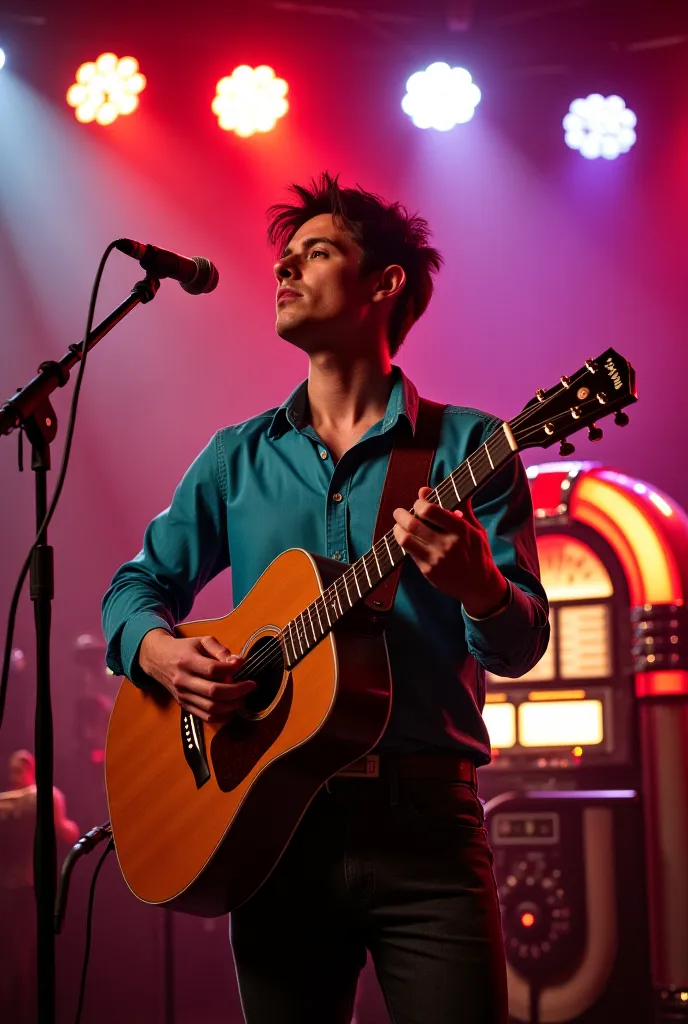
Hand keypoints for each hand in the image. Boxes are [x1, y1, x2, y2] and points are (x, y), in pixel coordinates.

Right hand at [138, 629, 255, 722]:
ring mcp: (183, 696)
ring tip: (243, 697)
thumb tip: (239, 662)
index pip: (212, 670)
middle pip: (214, 692)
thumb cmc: (184, 649)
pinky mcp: (184, 705)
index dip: (231, 669)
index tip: (242, 665)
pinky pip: (206, 717)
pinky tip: (232, 707)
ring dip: (232, 705)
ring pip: (211, 708)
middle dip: (237, 691)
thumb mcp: (201, 641)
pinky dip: (222, 716)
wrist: (158, 659)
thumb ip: (220, 650)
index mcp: (187, 661)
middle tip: (250, 686)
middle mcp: (183, 681)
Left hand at [392, 487, 508, 617]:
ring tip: (398, 526)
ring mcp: (436, 559)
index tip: (419, 502)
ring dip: (398, 530)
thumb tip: (434, 490)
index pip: (431, 511)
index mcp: (461, 530)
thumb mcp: (474, 528)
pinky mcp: (428, 572)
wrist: (479, 585)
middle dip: (401, 515)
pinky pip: (409, 553)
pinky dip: (404, 543)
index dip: (419, 503)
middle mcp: (448, 545)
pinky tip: (406, 539)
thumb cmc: (477, 552)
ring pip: (406, 540)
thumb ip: (458, 507)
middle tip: (399, 512)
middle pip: (413, 524)